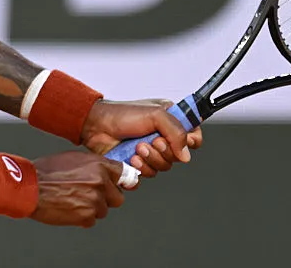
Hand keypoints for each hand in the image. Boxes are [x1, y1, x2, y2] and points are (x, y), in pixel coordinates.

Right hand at [30, 151, 126, 227]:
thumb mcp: (73, 158)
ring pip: (103, 210)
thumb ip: (93, 165)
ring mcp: (95, 200)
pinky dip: (82, 217)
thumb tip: (104, 172)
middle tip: (90, 196)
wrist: (31, 187)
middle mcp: (100, 181)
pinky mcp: (86, 216)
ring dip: (92, 208)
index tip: (120, 185)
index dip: (120, 181)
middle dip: (106, 198)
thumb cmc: (46, 172)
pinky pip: (91, 220)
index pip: (123, 174)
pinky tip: (69, 208)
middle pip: (117, 197)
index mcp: (98, 165)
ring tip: (74, 200)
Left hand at [80, 99, 203, 178]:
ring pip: (164, 167)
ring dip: (151, 160)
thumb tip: (186, 155)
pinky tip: (131, 159)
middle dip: (164, 151)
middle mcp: (163, 137)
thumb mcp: (155, 114)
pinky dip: (141, 169)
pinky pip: (148, 175)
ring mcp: (151, 151)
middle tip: (150, 142)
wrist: (97, 126)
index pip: (193, 136)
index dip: (190, 142)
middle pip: (179, 156)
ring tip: (137, 148)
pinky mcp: (139, 164)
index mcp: (171, 120)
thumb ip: (176, 132)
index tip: (181, 141)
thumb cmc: (123, 114)